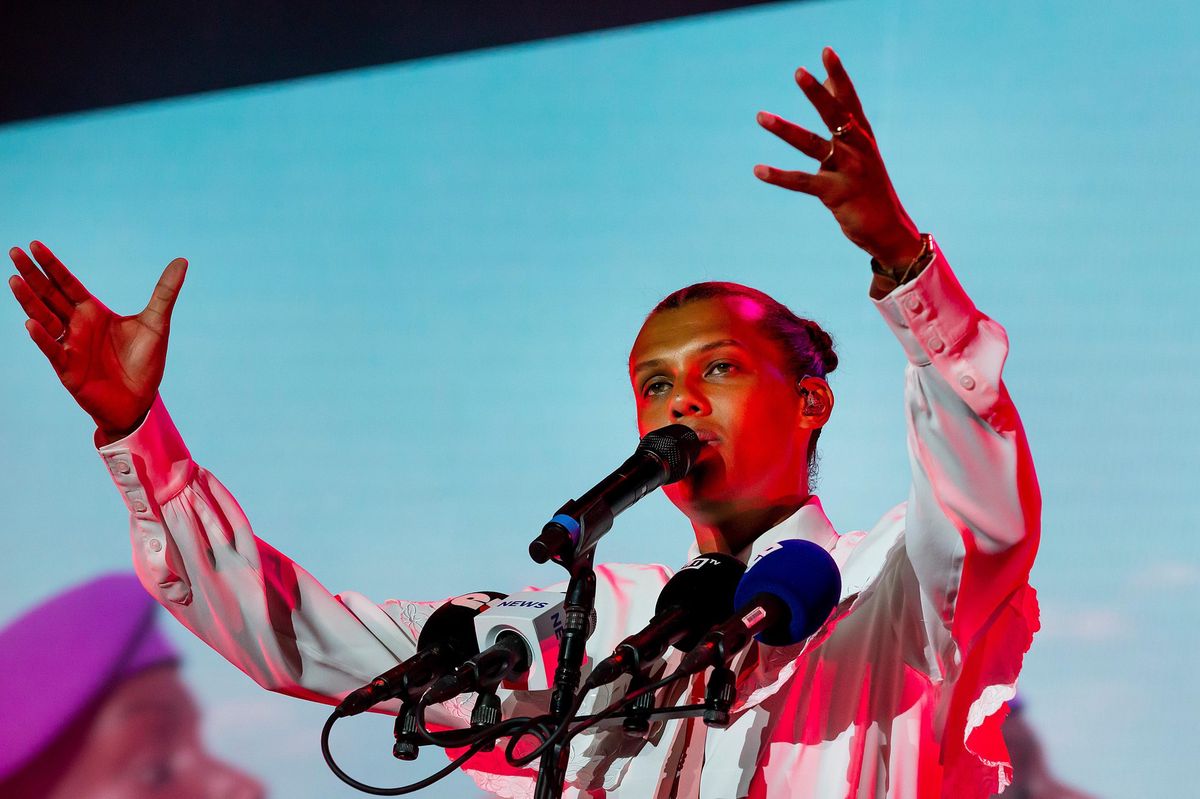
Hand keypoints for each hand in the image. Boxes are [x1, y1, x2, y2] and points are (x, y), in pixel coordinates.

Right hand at [8, 241, 187, 441]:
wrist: (140, 401)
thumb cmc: (144, 363)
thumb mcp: (157, 323)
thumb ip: (165, 292)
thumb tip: (182, 261)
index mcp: (93, 312)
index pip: (67, 283)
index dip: (52, 265)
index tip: (35, 244)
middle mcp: (77, 326)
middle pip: (49, 295)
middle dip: (33, 274)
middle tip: (14, 252)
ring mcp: (70, 346)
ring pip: (44, 319)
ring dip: (29, 301)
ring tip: (14, 280)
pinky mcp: (69, 369)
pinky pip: (53, 351)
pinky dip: (43, 338)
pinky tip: (31, 324)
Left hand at [754, 47, 922, 268]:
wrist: (888, 229)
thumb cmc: (869, 186)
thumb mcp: (860, 149)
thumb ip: (844, 117)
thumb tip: (829, 83)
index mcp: (863, 136)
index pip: (849, 99)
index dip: (838, 75)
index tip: (825, 51)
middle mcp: (857, 149)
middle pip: (835, 115)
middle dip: (817, 93)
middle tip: (798, 72)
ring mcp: (848, 171)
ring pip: (812, 144)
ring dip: (784, 129)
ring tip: (760, 115)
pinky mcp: (836, 194)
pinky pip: (802, 182)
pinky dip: (779, 176)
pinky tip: (758, 170)